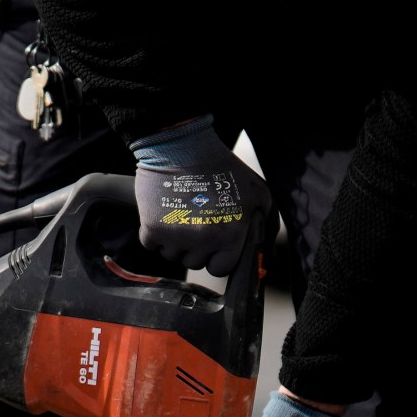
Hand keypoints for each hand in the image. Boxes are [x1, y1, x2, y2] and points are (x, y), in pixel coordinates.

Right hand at [129, 116, 271, 275]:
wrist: (182, 148)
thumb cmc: (221, 167)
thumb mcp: (258, 194)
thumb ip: (266, 225)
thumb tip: (264, 252)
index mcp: (230, 235)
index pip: (220, 269)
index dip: (217, 257)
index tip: (214, 243)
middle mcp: (203, 241)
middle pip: (195, 262)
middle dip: (196, 247)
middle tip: (197, 220)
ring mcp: (175, 238)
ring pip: (172, 255)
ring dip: (175, 241)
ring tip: (182, 214)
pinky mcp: (152, 229)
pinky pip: (151, 245)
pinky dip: (155, 233)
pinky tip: (165, 213)